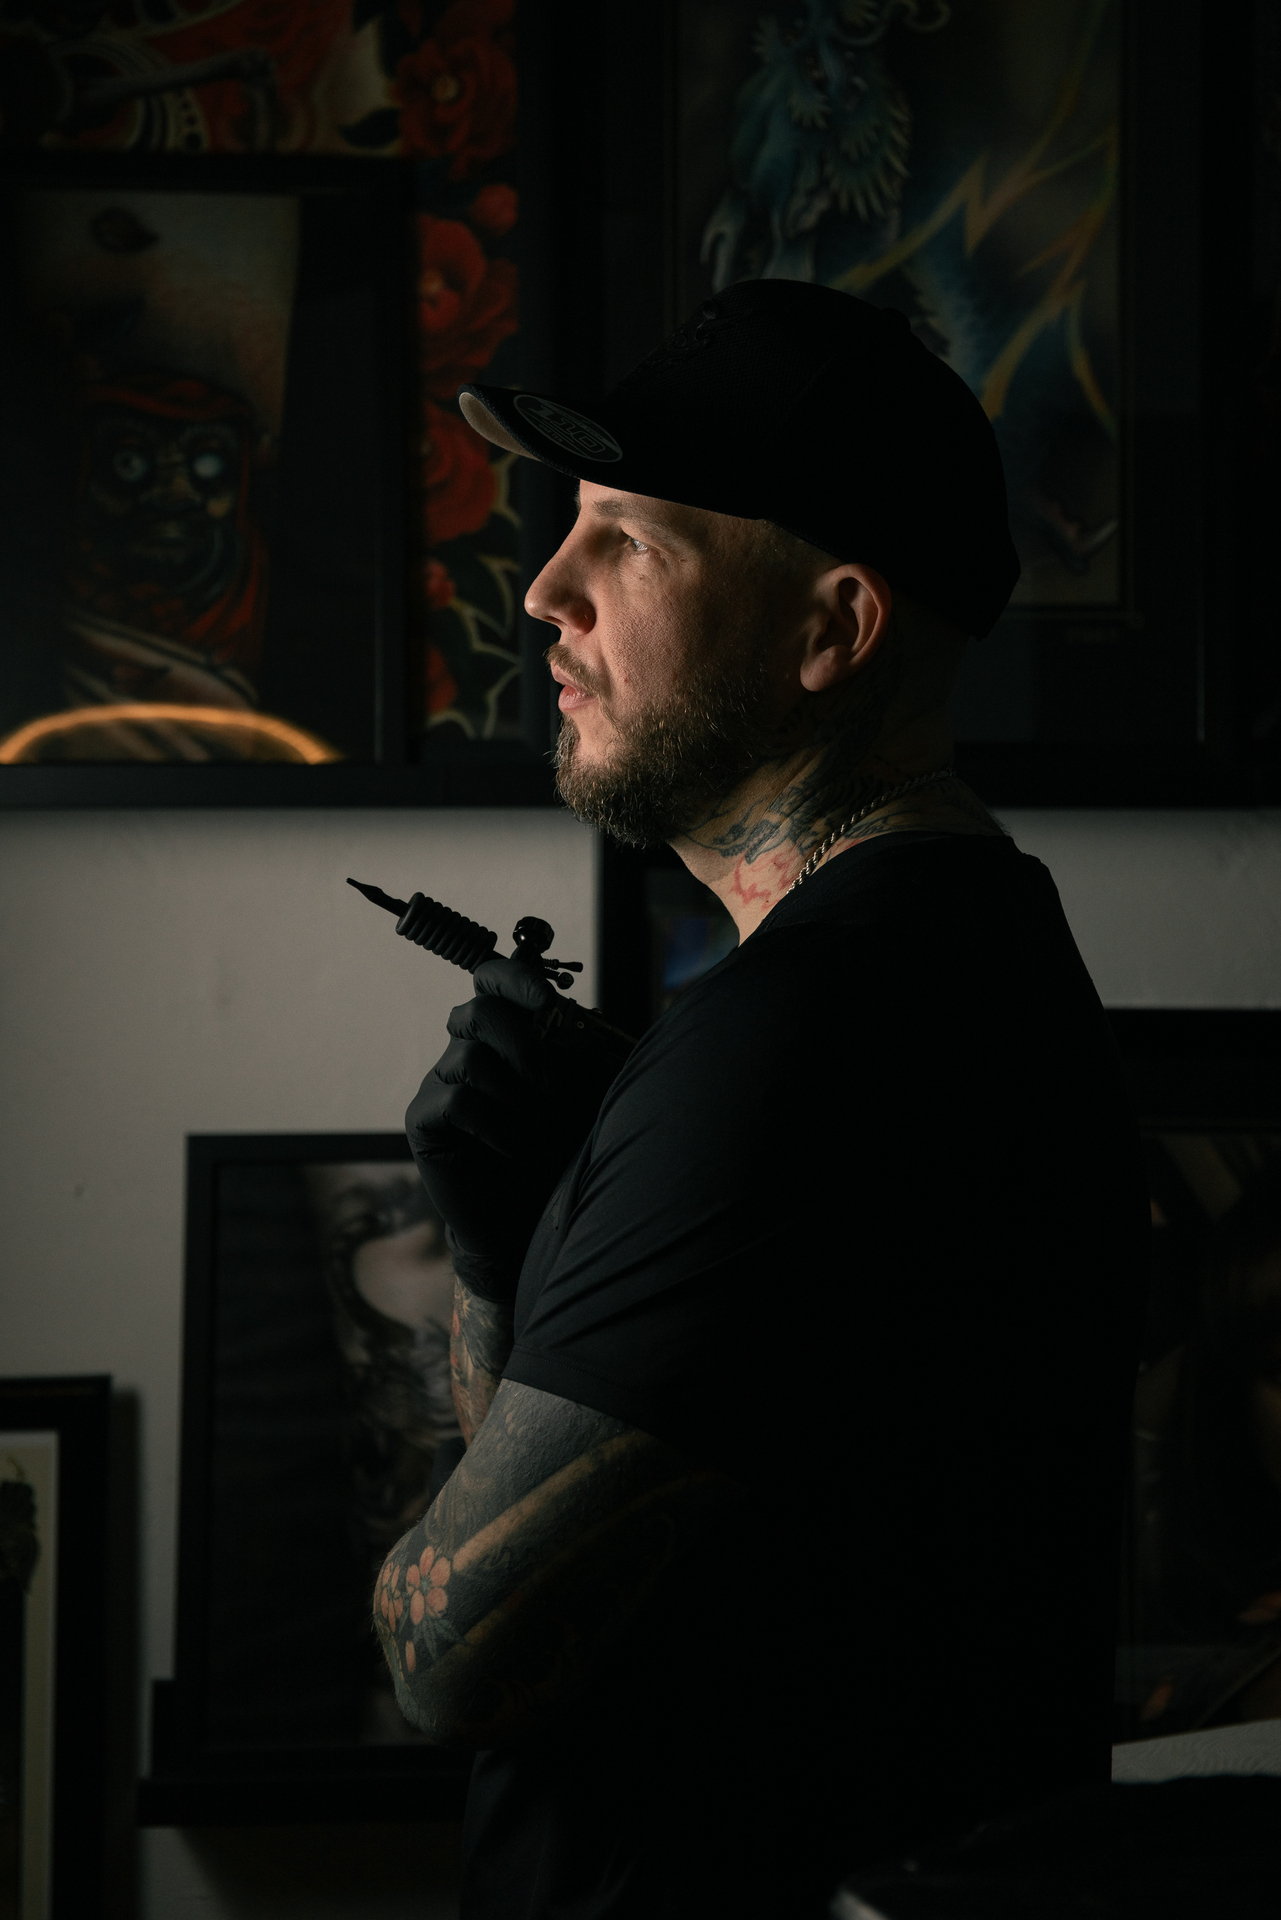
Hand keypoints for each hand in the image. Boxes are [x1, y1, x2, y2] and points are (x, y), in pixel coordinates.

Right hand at [405, 956, 615, 1271]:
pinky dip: (495, 1123)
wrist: (526, 1219)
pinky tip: (515, 1147)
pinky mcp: (424, 1120)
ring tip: (537, 1128)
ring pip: (468, 1058)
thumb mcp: (582, 1101)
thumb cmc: (555, 1153)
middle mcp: (467, 1049)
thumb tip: (580, 1029)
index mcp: (503, 1032)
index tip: (549, 1000)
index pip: (493, 979)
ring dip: (514, 1093)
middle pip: (477, 1010)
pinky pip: (455, 1102)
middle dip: (523, 1043)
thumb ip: (582, 1062)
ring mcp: (440, 1082)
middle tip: (552, 1085)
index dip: (516, 977)